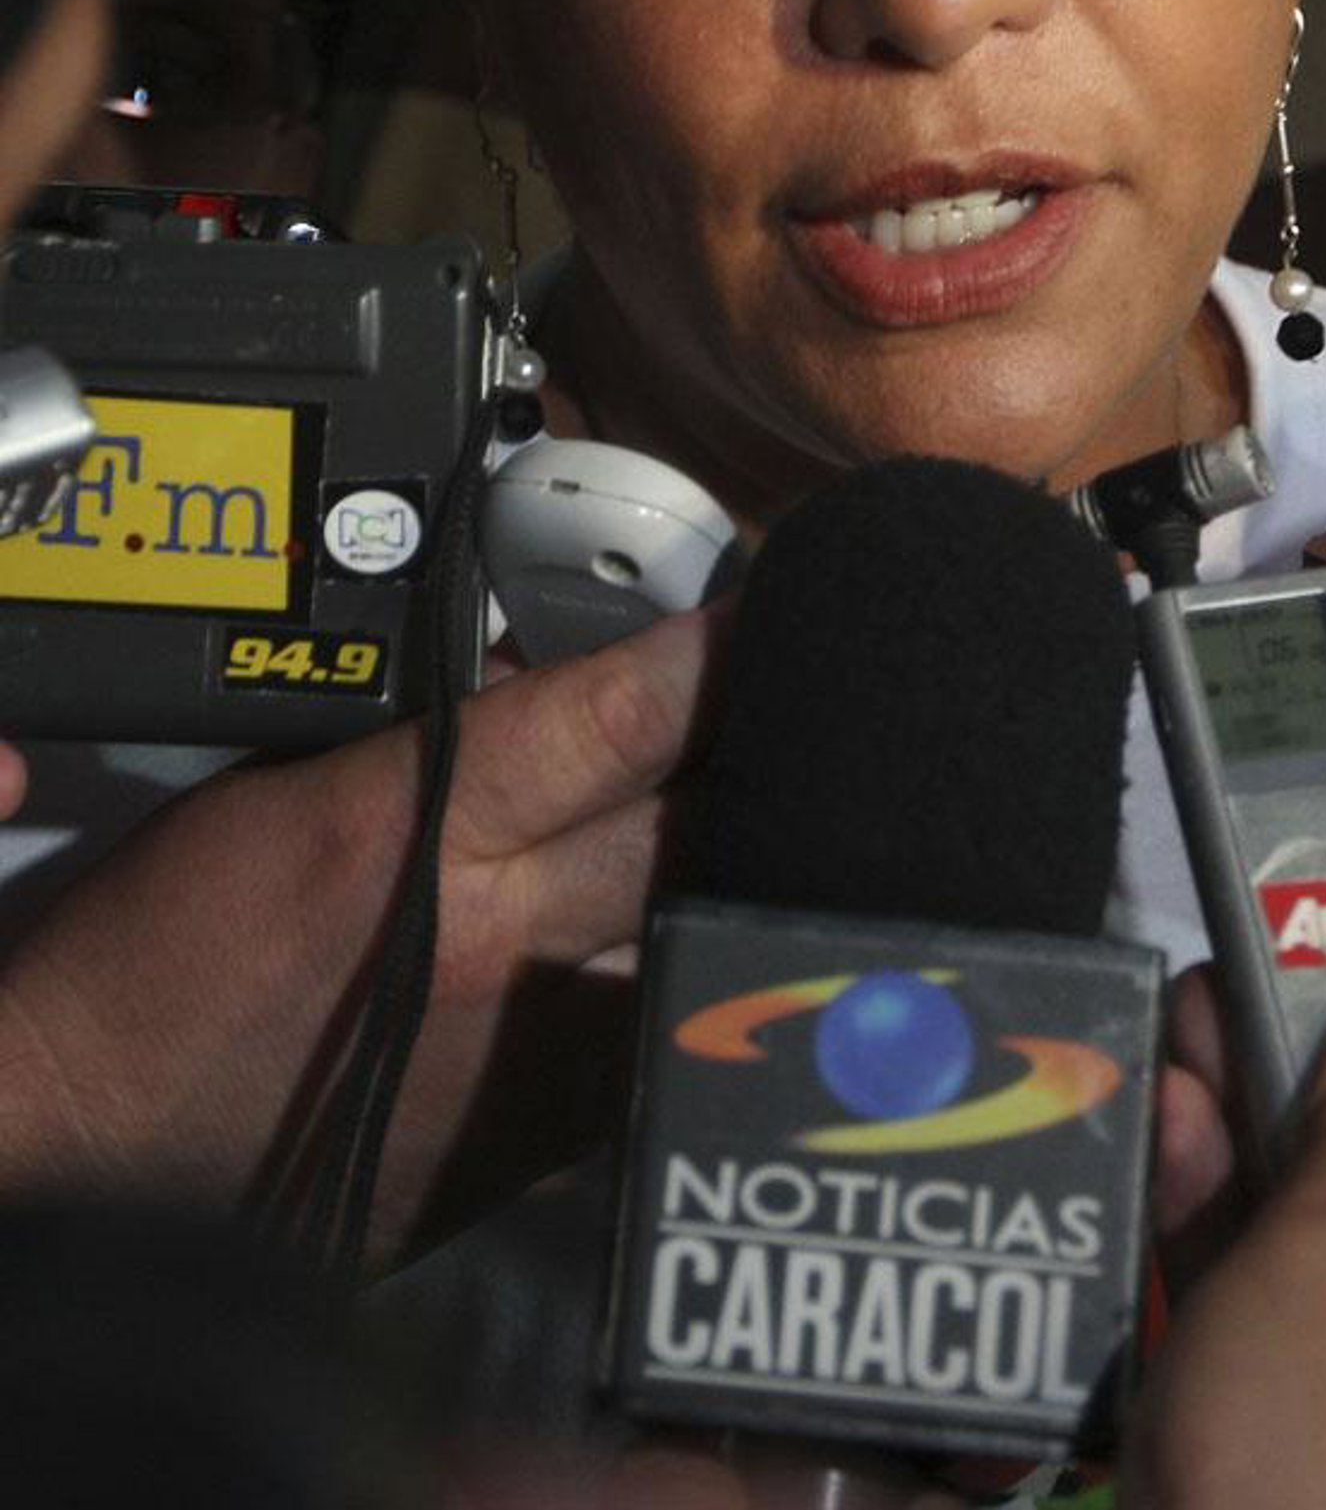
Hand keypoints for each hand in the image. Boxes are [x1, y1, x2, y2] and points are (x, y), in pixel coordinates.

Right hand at [0, 606, 710, 1263]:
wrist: (92, 1149)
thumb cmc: (162, 957)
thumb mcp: (286, 790)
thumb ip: (436, 733)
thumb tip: (556, 677)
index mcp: (415, 835)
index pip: (616, 721)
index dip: (715, 658)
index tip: (775, 613)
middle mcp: (498, 943)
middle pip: (696, 827)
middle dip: (761, 756)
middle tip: (796, 703)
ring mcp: (531, 1054)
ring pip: (699, 933)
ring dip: (731, 872)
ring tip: (761, 817)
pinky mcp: (539, 1142)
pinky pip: (653, 1027)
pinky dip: (673, 969)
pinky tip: (670, 931)